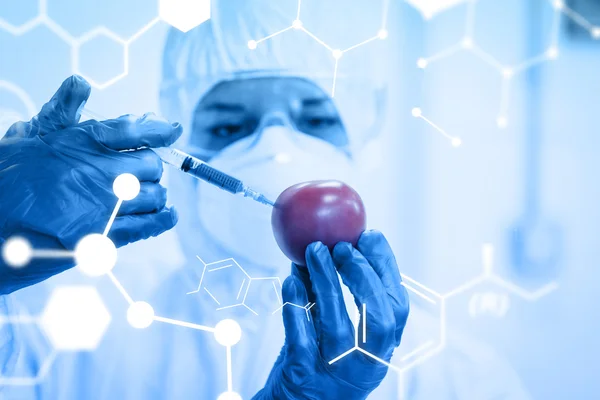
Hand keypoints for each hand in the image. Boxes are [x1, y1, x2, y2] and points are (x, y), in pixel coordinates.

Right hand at [0, 75, 181, 293]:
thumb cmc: (5, 182)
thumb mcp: (27, 139)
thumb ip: (59, 112)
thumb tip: (79, 83)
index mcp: (79, 143)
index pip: (133, 129)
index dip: (158, 129)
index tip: (172, 130)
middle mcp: (98, 171)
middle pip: (150, 164)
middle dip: (149, 166)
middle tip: (142, 170)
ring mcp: (105, 205)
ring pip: (154, 194)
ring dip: (154, 193)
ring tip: (146, 194)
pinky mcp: (105, 236)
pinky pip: (149, 225)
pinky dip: (163, 218)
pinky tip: (166, 214)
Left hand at [255, 230, 408, 399]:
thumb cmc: (317, 359)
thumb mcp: (334, 329)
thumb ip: (331, 291)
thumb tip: (325, 242)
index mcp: (381, 349)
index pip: (397, 305)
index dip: (386, 268)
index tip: (370, 236)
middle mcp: (366, 364)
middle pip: (377, 317)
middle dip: (362, 276)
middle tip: (342, 246)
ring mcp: (335, 372)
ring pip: (337, 325)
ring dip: (326, 281)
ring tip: (313, 251)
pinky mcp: (304, 376)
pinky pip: (301, 337)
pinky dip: (295, 306)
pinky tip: (290, 281)